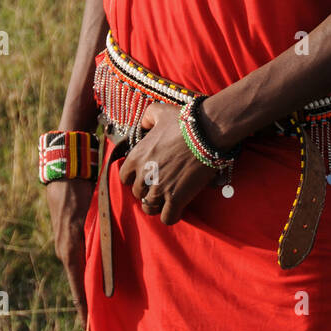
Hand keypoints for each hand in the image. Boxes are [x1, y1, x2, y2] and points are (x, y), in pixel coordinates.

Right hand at [46, 178, 94, 329]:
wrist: (65, 175)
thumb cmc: (78, 194)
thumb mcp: (89, 217)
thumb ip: (97, 239)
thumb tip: (103, 265)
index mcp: (69, 252)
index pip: (79, 289)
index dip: (85, 310)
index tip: (90, 330)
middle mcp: (67, 253)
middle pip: (81, 284)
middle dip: (91, 303)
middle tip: (104, 323)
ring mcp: (68, 246)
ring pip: (84, 272)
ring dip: (93, 287)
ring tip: (108, 305)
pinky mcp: (72, 237)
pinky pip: (83, 260)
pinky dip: (92, 271)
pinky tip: (103, 276)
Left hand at [118, 103, 214, 223]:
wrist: (206, 132)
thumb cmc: (182, 121)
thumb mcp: (158, 112)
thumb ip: (146, 118)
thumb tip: (143, 124)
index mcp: (136, 156)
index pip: (124, 177)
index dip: (135, 177)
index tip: (146, 175)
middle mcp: (144, 175)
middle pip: (138, 194)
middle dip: (147, 191)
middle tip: (160, 185)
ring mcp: (159, 188)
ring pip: (149, 208)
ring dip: (157, 205)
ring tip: (166, 199)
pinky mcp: (176, 198)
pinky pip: (167, 218)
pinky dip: (171, 215)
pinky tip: (177, 207)